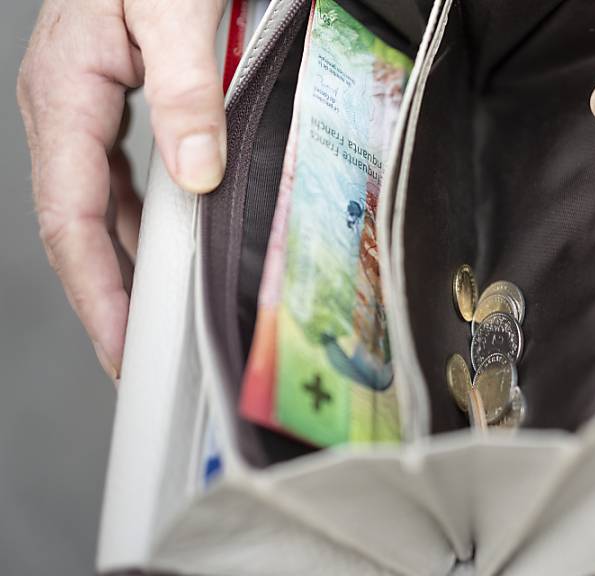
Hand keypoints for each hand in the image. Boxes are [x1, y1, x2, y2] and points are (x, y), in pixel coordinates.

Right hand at [17, 0, 227, 379]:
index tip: (122, 349)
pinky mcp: (116, 100)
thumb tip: (198, 175)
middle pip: (78, 226)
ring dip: (122, 267)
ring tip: (152, 324)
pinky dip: (139, 224)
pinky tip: (163, 249)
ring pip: (97, 207)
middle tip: (139, 360)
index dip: (96, 292)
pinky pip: (120, 180)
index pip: (70, 218)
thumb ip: (188, 91)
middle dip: (107, 297)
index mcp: (65, 90)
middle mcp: (65, 106)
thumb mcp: (175, 11)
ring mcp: (86, 105)